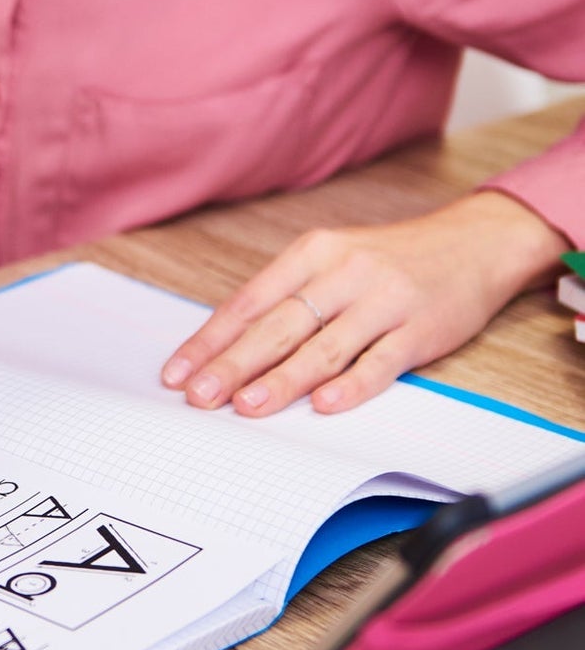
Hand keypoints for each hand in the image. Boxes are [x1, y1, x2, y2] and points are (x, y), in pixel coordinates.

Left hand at [159, 193, 564, 416]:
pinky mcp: (420, 329)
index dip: (210, 339)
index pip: (248, 302)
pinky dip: (352, 385)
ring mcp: (383, 301)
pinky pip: (381, 362)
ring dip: (281, 379)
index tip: (178, 372)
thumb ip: (287, 297)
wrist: (472, 243)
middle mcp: (342, 273)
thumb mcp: (331, 260)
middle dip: (232, 364)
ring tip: (245, 405)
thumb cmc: (387, 259)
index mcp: (311, 253)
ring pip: (323, 347)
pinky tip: (324, 404)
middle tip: (199, 396)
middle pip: (277, 326)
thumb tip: (228, 344)